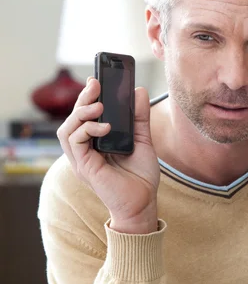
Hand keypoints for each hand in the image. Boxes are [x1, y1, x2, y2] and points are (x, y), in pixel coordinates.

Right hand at [57, 78, 159, 233]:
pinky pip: (75, 142)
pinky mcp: (84, 167)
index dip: (86, 97)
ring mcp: (82, 159)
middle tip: (95, 84)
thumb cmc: (141, 176)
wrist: (144, 203)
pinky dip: (87, 129)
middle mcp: (85, 149)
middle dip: (82, 99)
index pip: (84, 115)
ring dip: (80, 113)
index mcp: (96, 142)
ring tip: (98, 106)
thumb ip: (139, 117)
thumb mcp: (142, 139)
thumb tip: (138, 91)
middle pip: (73, 119)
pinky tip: (105, 127)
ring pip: (67, 129)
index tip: (96, 80)